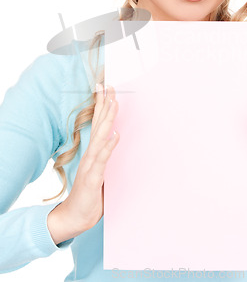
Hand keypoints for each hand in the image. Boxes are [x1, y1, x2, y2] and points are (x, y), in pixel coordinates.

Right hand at [47, 84, 119, 244]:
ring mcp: (90, 165)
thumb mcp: (101, 172)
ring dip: (107, 119)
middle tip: (109, 85)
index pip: (99, 124)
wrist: (74, 217)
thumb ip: (106, 156)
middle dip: (104, 104)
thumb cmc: (90, 194)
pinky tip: (114, 134)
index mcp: (93, 152)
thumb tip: (115, 140)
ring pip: (100, 137)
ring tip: (114, 102)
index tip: (106, 89)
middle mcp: (91, 154)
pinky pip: (102, 160)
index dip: (102, 106)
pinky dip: (108, 146)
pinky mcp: (92, 178)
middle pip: (99, 124)